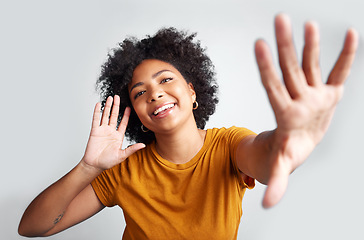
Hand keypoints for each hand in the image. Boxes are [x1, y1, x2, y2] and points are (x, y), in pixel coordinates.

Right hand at [82, 95, 144, 171]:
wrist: (95, 165)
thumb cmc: (108, 161)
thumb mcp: (122, 155)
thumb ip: (132, 149)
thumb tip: (143, 145)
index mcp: (118, 136)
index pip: (123, 123)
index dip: (126, 115)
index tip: (129, 107)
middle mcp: (111, 131)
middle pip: (114, 116)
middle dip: (117, 106)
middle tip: (118, 97)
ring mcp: (102, 130)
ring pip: (106, 115)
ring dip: (108, 107)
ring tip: (110, 98)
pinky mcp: (95, 131)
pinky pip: (96, 119)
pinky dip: (97, 112)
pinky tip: (98, 105)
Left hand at [254, 14, 357, 207]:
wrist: (299, 142)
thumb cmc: (288, 152)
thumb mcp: (282, 166)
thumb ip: (276, 182)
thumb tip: (267, 207)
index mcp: (285, 113)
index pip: (273, 86)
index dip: (266, 67)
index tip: (258, 44)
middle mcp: (297, 98)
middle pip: (290, 69)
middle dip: (286, 45)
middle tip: (280, 19)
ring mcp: (312, 93)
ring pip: (310, 65)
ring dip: (311, 45)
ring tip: (308, 24)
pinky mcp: (328, 93)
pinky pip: (338, 72)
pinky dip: (345, 56)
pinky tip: (350, 35)